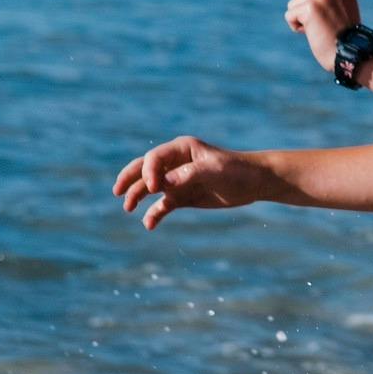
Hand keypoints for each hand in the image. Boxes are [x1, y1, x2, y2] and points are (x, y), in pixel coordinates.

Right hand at [113, 136, 265, 229]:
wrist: (254, 183)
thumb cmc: (237, 170)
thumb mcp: (214, 170)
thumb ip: (188, 175)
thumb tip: (163, 185)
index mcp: (182, 149)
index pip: (155, 158)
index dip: (148, 172)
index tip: (154, 188)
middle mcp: (176, 163)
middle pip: (145, 169)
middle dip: (130, 179)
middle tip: (117, 192)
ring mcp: (178, 181)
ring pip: (151, 189)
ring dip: (138, 197)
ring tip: (128, 209)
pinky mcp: (183, 197)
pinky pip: (163, 205)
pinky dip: (155, 213)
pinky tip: (149, 224)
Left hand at [285, 0, 361, 72]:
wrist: (351, 54)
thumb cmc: (344, 38)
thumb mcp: (340, 10)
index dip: (318, 10)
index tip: (333, 21)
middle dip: (309, 15)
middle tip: (328, 27)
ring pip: (293, 6)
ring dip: (303, 21)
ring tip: (322, 29)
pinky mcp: (310, 6)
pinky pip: (289, 16)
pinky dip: (297, 28)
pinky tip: (315, 33)